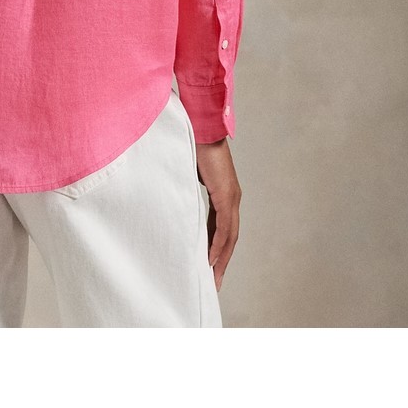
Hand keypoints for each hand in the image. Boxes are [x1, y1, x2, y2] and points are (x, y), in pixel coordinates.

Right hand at [195, 139, 240, 291]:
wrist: (200, 124)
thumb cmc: (192, 142)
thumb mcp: (188, 172)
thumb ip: (186, 187)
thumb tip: (174, 198)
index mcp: (225, 192)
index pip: (223, 228)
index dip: (218, 249)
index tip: (209, 267)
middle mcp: (232, 197)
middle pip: (229, 238)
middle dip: (222, 261)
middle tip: (214, 283)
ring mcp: (231, 196)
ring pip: (229, 236)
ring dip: (221, 258)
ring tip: (213, 278)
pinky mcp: (226, 194)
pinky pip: (223, 227)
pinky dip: (218, 245)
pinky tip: (211, 260)